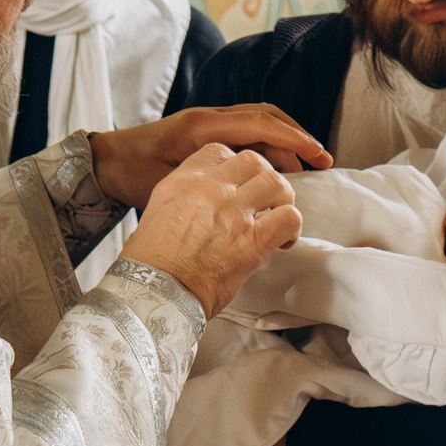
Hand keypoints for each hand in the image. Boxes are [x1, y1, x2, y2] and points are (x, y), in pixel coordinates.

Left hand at [91, 104, 333, 209]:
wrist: (108, 161)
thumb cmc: (133, 174)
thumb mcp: (169, 180)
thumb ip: (207, 179)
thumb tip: (248, 191)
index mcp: (203, 126)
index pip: (261, 124)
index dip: (294, 139)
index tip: (319, 155)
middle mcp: (210, 117)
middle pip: (267, 117)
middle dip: (297, 136)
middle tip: (322, 160)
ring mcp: (210, 122)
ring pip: (259, 122)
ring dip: (285, 141)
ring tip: (302, 168)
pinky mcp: (208, 131)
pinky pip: (247, 131)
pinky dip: (267, 144)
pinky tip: (275, 167)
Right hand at [119, 145, 301, 317]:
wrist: (155, 293)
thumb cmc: (153, 264)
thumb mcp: (158, 213)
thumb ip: (185, 198)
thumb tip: (205, 202)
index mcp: (183, 181)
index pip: (220, 152)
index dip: (236, 167)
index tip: (239, 186)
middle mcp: (208, 190)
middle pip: (253, 161)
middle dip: (264, 179)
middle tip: (264, 200)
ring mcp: (231, 213)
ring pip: (275, 183)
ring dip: (283, 200)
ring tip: (277, 217)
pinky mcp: (251, 241)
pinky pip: (288, 217)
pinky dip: (292, 227)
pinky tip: (283, 240)